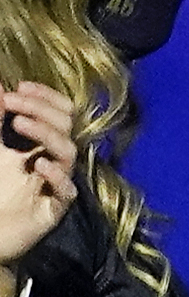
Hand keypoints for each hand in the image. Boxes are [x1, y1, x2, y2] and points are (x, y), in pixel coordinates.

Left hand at [0, 81, 82, 292]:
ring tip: (18, 124)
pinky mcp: (54, 209)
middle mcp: (50, 159)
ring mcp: (55, 183)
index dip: (45, 96)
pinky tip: (38, 166)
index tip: (19, 87)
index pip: (60, 112)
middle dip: (40, 109)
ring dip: (46, 133)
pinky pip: (66, 191)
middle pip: (66, 126)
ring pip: (69, 152)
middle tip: (11, 102)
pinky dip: (56, 176)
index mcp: (39, 144)